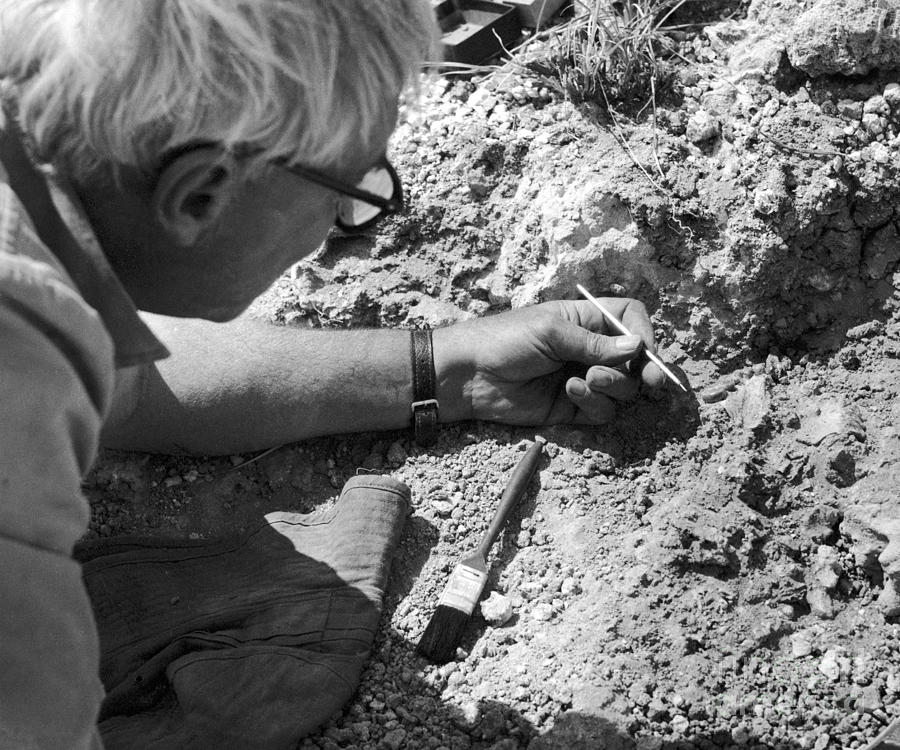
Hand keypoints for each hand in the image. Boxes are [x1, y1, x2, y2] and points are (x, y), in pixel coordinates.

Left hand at [433, 299, 665, 425]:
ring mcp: (583, 379)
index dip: (645, 334)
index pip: (630, 320)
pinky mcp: (573, 407)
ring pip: (623, 389)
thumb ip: (595, 343)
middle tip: (647, 379)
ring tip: (586, 380)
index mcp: (586, 319)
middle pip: (635, 361)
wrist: (470, 375)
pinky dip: (594, 404)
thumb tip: (637, 347)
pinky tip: (570, 392)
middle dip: (639, 370)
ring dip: (612, 386)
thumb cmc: (505, 340)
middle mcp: (590, 349)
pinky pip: (602, 411)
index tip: (647, 351)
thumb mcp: (552, 332)